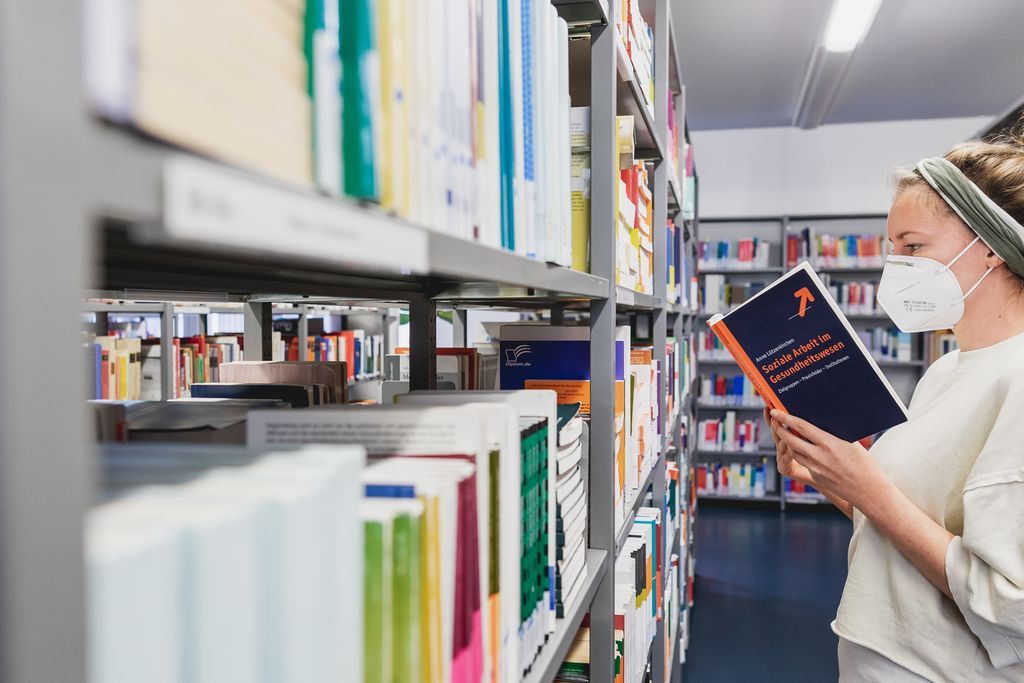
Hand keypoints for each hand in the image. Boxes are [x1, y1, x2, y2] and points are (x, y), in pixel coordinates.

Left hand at [769, 409, 886, 509]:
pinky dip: (800, 453)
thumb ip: (834, 433)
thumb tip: (821, 419)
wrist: (869, 490)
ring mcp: (816, 469)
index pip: (801, 427)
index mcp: (829, 443)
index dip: (785, 418)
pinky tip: (801, 448)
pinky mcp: (816, 477)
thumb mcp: (851, 443)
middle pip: (791, 440)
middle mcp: (819, 456)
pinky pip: (804, 462)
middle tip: (774, 421)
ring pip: (794, 452)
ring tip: (784, 432)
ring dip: (787, 442)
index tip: (775, 411)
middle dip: (779, 429)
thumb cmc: (864, 464)